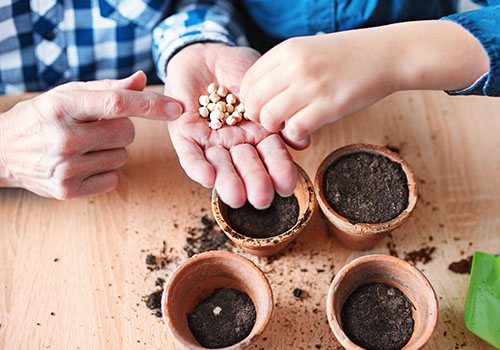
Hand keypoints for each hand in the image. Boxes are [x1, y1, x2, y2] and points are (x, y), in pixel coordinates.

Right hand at [0, 71, 182, 198]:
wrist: (3, 151)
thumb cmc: (42, 117)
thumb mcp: (67, 95)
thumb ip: (108, 88)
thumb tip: (141, 79)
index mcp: (63, 107)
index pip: (116, 103)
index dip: (150, 105)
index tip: (177, 108)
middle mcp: (64, 138)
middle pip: (127, 133)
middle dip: (120, 129)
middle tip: (97, 127)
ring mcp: (65, 168)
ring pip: (122, 157)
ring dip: (112, 150)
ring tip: (85, 146)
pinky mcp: (68, 191)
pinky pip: (113, 179)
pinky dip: (105, 171)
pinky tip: (83, 164)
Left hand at [165, 43, 296, 208]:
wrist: (206, 54)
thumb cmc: (239, 68)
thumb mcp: (264, 87)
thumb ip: (279, 111)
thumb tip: (302, 143)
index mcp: (258, 134)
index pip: (270, 156)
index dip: (279, 170)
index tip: (287, 186)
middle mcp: (235, 142)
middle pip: (246, 165)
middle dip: (254, 182)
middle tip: (262, 199)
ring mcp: (210, 140)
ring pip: (220, 164)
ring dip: (227, 181)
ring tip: (236, 196)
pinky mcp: (185, 135)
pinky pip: (189, 154)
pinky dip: (197, 167)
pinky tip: (207, 178)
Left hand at [239, 30, 398, 144]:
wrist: (385, 54)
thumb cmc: (346, 56)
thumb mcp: (308, 50)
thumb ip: (283, 69)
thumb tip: (260, 95)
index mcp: (286, 50)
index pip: (248, 80)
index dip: (248, 100)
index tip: (259, 108)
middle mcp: (295, 66)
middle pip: (253, 101)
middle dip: (257, 117)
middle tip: (271, 121)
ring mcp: (311, 85)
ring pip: (269, 116)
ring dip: (274, 128)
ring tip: (287, 126)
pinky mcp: (329, 105)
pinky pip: (295, 129)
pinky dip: (295, 136)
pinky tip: (304, 132)